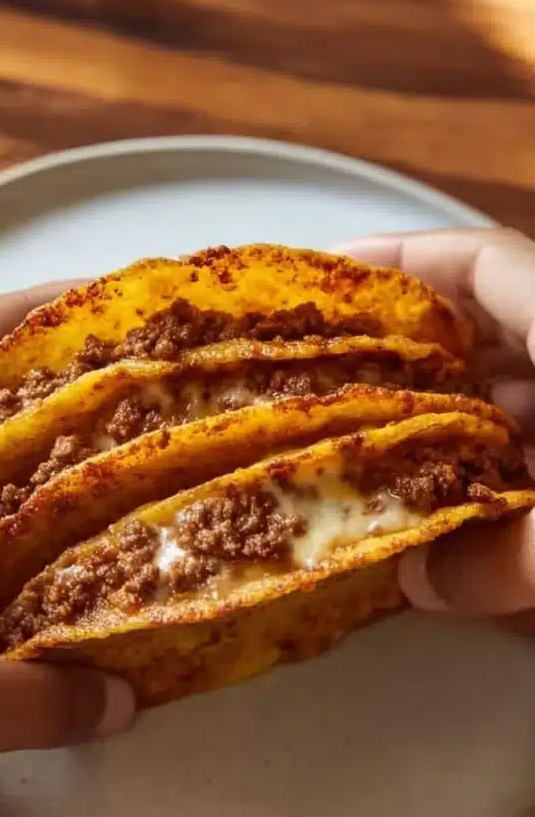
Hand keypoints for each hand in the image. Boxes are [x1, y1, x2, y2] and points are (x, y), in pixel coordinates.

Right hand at [336, 228, 534, 624]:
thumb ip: (510, 558)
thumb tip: (418, 583)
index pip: (480, 258)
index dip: (403, 255)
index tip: (326, 275)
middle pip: (485, 321)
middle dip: (410, 345)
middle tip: (331, 370)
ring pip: (511, 381)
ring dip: (451, 406)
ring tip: (379, 436)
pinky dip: (498, 448)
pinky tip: (462, 487)